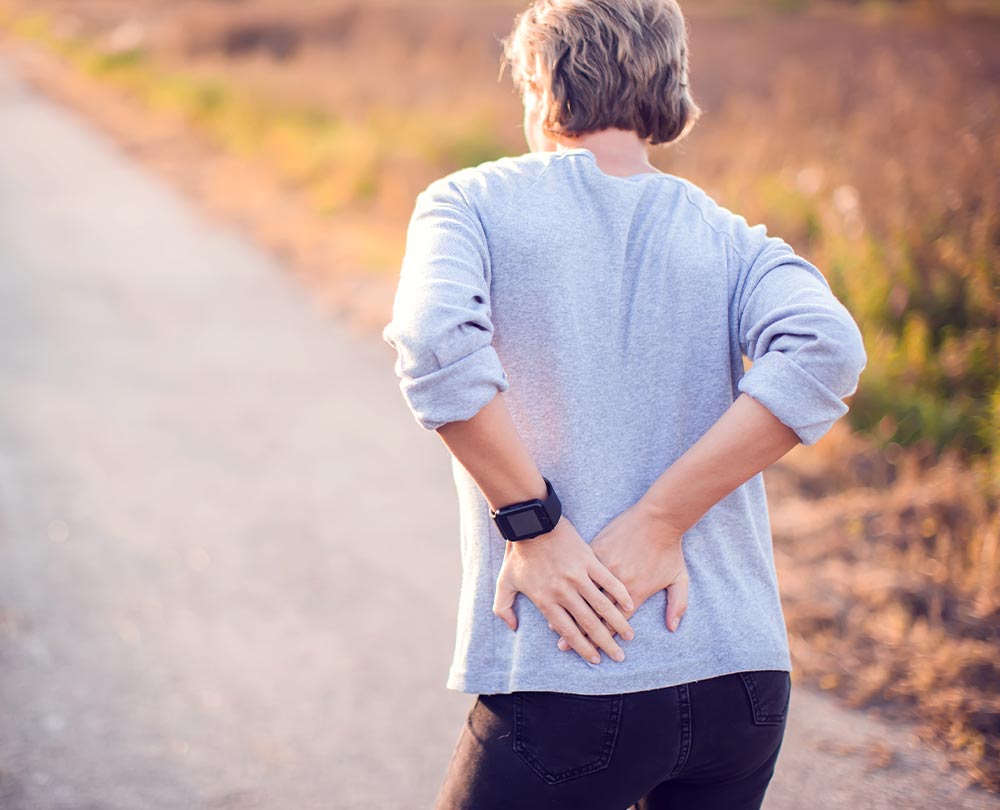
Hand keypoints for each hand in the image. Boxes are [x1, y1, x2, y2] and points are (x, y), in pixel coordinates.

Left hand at [492, 515, 635, 663]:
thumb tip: (512, 627)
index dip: (582, 648)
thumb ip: (503, 608)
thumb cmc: (517, 553)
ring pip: (601, 605)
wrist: (530, 523)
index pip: (567, 631)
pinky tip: (629, 605)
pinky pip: (607, 580)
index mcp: (545, 600)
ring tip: (629, 636)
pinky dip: (619, 594)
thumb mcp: (503, 582)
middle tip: (618, 656)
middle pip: (588, 624)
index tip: (595, 659)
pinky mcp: (588, 559)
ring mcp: (577, 575)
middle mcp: (563, 592)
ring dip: (617, 622)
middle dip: (605, 643)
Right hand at [554, 499, 689, 654]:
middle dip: (580, 635)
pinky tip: (556, 599)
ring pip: (583, 596)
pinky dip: (567, 588)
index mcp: (636, 593)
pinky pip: (579, 574)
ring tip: (554, 631)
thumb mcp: (680, 579)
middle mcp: (619, 584)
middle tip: (564, 648)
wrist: (658, 518)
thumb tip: (673, 628)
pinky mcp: (595, 552)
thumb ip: (678, 605)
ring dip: (569, 614)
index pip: (616, 622)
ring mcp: (604, 567)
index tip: (590, 652)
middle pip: (595, 614)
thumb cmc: (669, 548)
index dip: (601, 638)